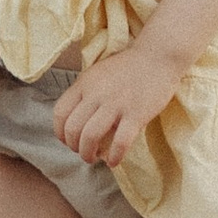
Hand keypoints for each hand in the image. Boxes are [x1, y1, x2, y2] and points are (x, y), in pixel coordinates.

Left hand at [53, 43, 184, 172]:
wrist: (157, 56)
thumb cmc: (128, 68)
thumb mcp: (98, 74)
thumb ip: (85, 93)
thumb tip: (75, 120)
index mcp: (84, 83)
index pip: (60, 112)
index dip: (60, 132)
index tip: (67, 141)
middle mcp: (96, 94)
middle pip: (73, 128)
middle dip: (74, 147)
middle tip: (83, 151)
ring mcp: (116, 103)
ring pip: (90, 136)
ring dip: (88, 154)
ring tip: (94, 158)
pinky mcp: (136, 113)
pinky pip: (120, 142)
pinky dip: (114, 156)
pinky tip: (114, 161)